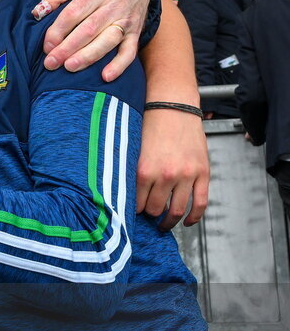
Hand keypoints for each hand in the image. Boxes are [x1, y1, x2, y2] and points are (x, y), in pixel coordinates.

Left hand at [37, 0, 148, 79]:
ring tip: (70, 67)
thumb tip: (37, 12)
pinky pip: (130, 51)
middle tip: (51, 63)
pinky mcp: (135, 33)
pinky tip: (106, 76)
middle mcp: (113, 5)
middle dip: (68, 48)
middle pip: (88, 30)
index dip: (58, 31)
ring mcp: (126, 20)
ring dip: (88, 56)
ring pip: (107, 41)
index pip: (73, 14)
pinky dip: (119, 65)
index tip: (47, 46)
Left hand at [136, 108, 208, 228]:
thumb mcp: (135, 150)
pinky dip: (194, 217)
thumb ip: (134, 173)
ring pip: (177, 210)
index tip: (133, 212)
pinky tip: (188, 222)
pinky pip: (200, 203)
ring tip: (164, 224)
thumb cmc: (151, 124)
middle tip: (148, 215)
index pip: (137, 203)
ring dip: (169, 221)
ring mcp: (186, 175)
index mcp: (144, 170)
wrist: (174, 107)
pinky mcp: (203, 173)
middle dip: (150, 215)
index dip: (134, 210)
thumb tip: (128, 196)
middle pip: (156, 209)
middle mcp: (165, 175)